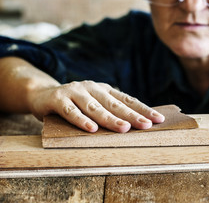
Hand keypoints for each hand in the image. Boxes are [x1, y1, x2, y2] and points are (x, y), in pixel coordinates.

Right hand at [28, 81, 164, 132]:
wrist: (42, 94)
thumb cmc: (75, 104)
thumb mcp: (94, 105)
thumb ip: (110, 112)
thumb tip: (135, 126)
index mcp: (105, 90)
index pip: (127, 100)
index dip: (143, 109)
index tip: (158, 119)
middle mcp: (92, 88)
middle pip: (115, 104)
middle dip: (132, 115)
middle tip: (147, 125)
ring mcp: (75, 91)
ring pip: (95, 107)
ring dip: (110, 119)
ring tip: (124, 129)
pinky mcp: (58, 98)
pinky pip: (71, 111)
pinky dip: (81, 120)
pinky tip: (91, 129)